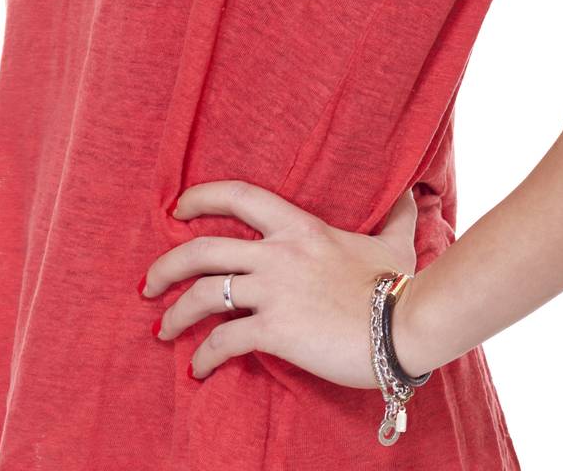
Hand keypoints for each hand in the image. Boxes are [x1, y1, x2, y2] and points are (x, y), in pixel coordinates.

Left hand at [141, 178, 421, 386]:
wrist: (406, 324)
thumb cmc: (399, 284)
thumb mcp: (395, 240)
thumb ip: (396, 215)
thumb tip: (413, 193)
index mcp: (299, 226)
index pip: (239, 196)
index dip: (202, 197)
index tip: (177, 207)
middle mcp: (278, 253)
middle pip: (202, 248)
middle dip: (166, 265)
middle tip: (149, 282)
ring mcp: (274, 291)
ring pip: (203, 295)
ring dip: (175, 314)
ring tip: (162, 329)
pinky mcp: (276, 330)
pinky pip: (224, 341)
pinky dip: (205, 357)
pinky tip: (199, 370)